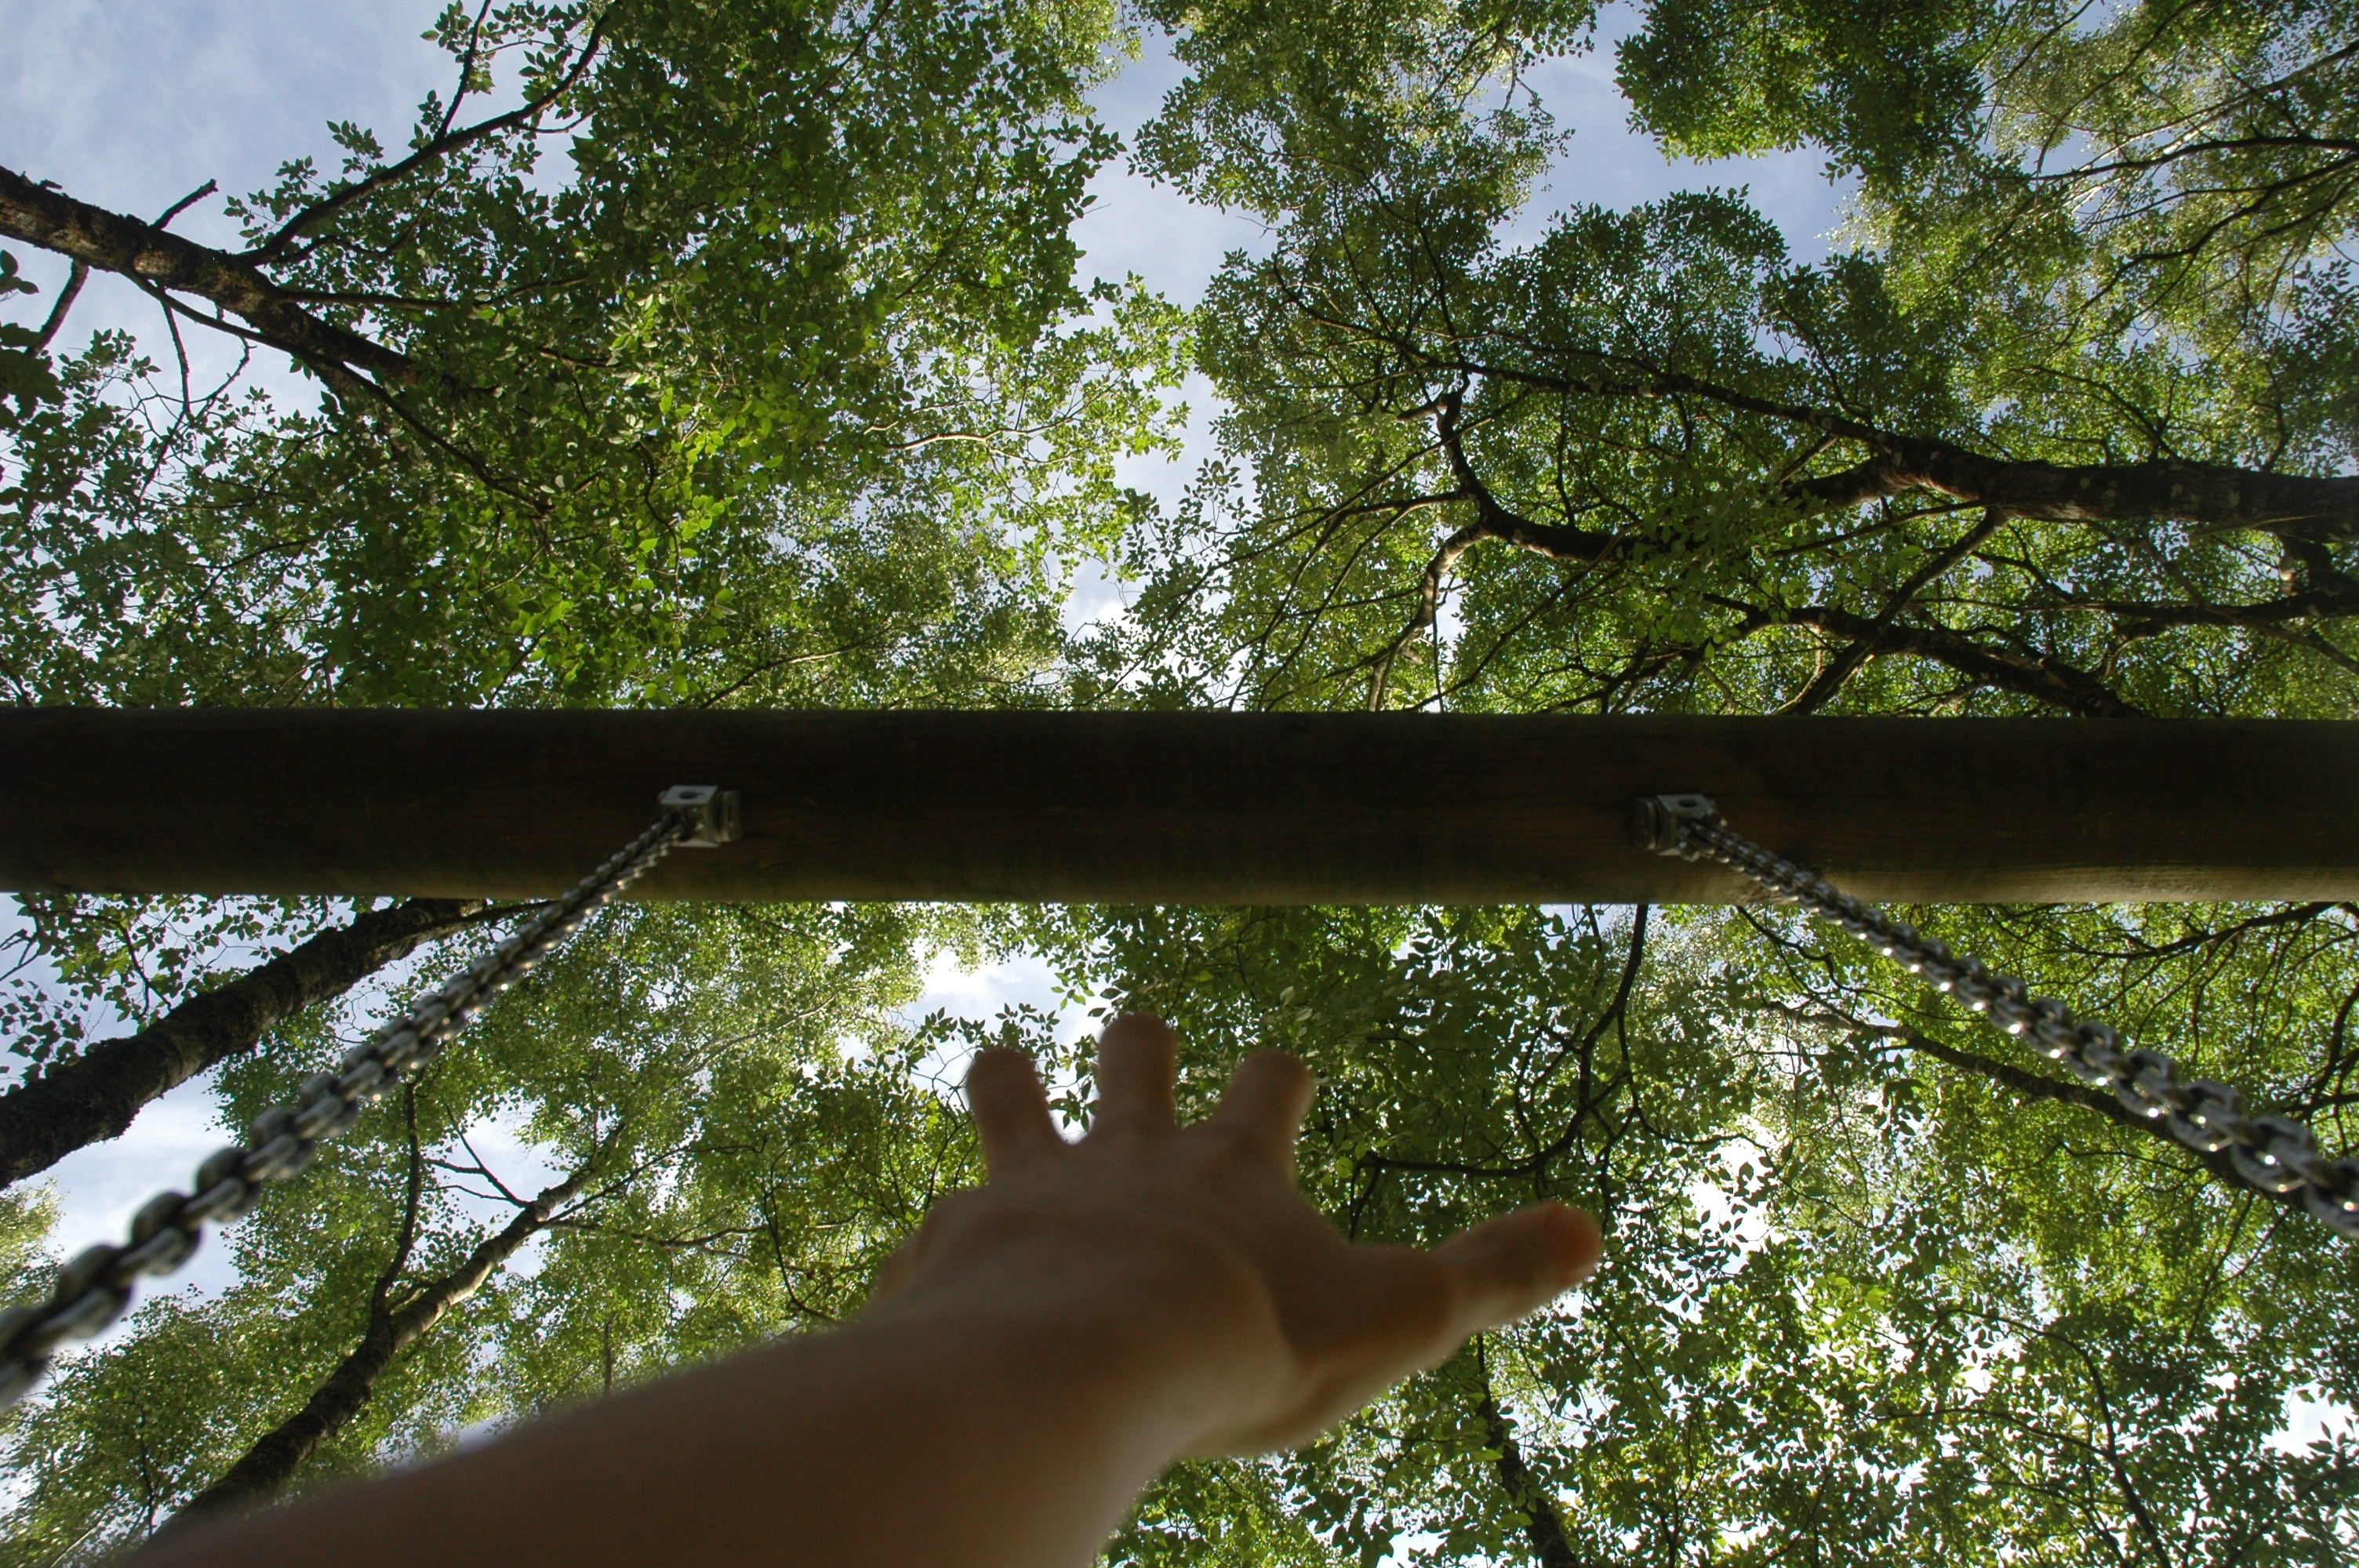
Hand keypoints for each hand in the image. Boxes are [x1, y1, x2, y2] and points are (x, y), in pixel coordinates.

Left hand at [870, 1014, 1601, 1456]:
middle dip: (1141, 1044)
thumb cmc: (1246, 1340)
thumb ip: (1489, 1276)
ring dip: (1012, 1084)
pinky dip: (939, 1228)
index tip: (1281, 1069)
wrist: (1084, 1362)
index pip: (1267, 1083)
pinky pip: (939, 1217)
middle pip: (1135, 1060)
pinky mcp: (960, 1239)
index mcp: (1232, 1166)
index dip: (1276, 1075)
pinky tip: (926, 1247)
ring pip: (1015, 1100)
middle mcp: (1131, 1154)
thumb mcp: (1396, 1316)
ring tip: (1001, 1063)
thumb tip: (1592, 1230)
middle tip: (1140, 1027)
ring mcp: (1036, 1187)